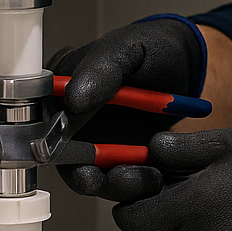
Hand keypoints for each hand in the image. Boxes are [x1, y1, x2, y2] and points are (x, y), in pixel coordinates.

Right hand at [51, 15, 206, 201]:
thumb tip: (72, 98)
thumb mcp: (127, 49)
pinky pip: (122, 179)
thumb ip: (100, 69)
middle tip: (95, 176)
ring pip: (92, 175)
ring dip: (112, 182)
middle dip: (80, 171)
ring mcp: (98, 143)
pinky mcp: (123, 160)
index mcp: (64, 89)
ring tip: (140, 176)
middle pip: (63, 158)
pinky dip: (135, 183)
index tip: (61, 148)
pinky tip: (154, 175)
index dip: (47, 139)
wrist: (190, 64)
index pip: (42, 119)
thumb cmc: (152, 48)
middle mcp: (75, 121)